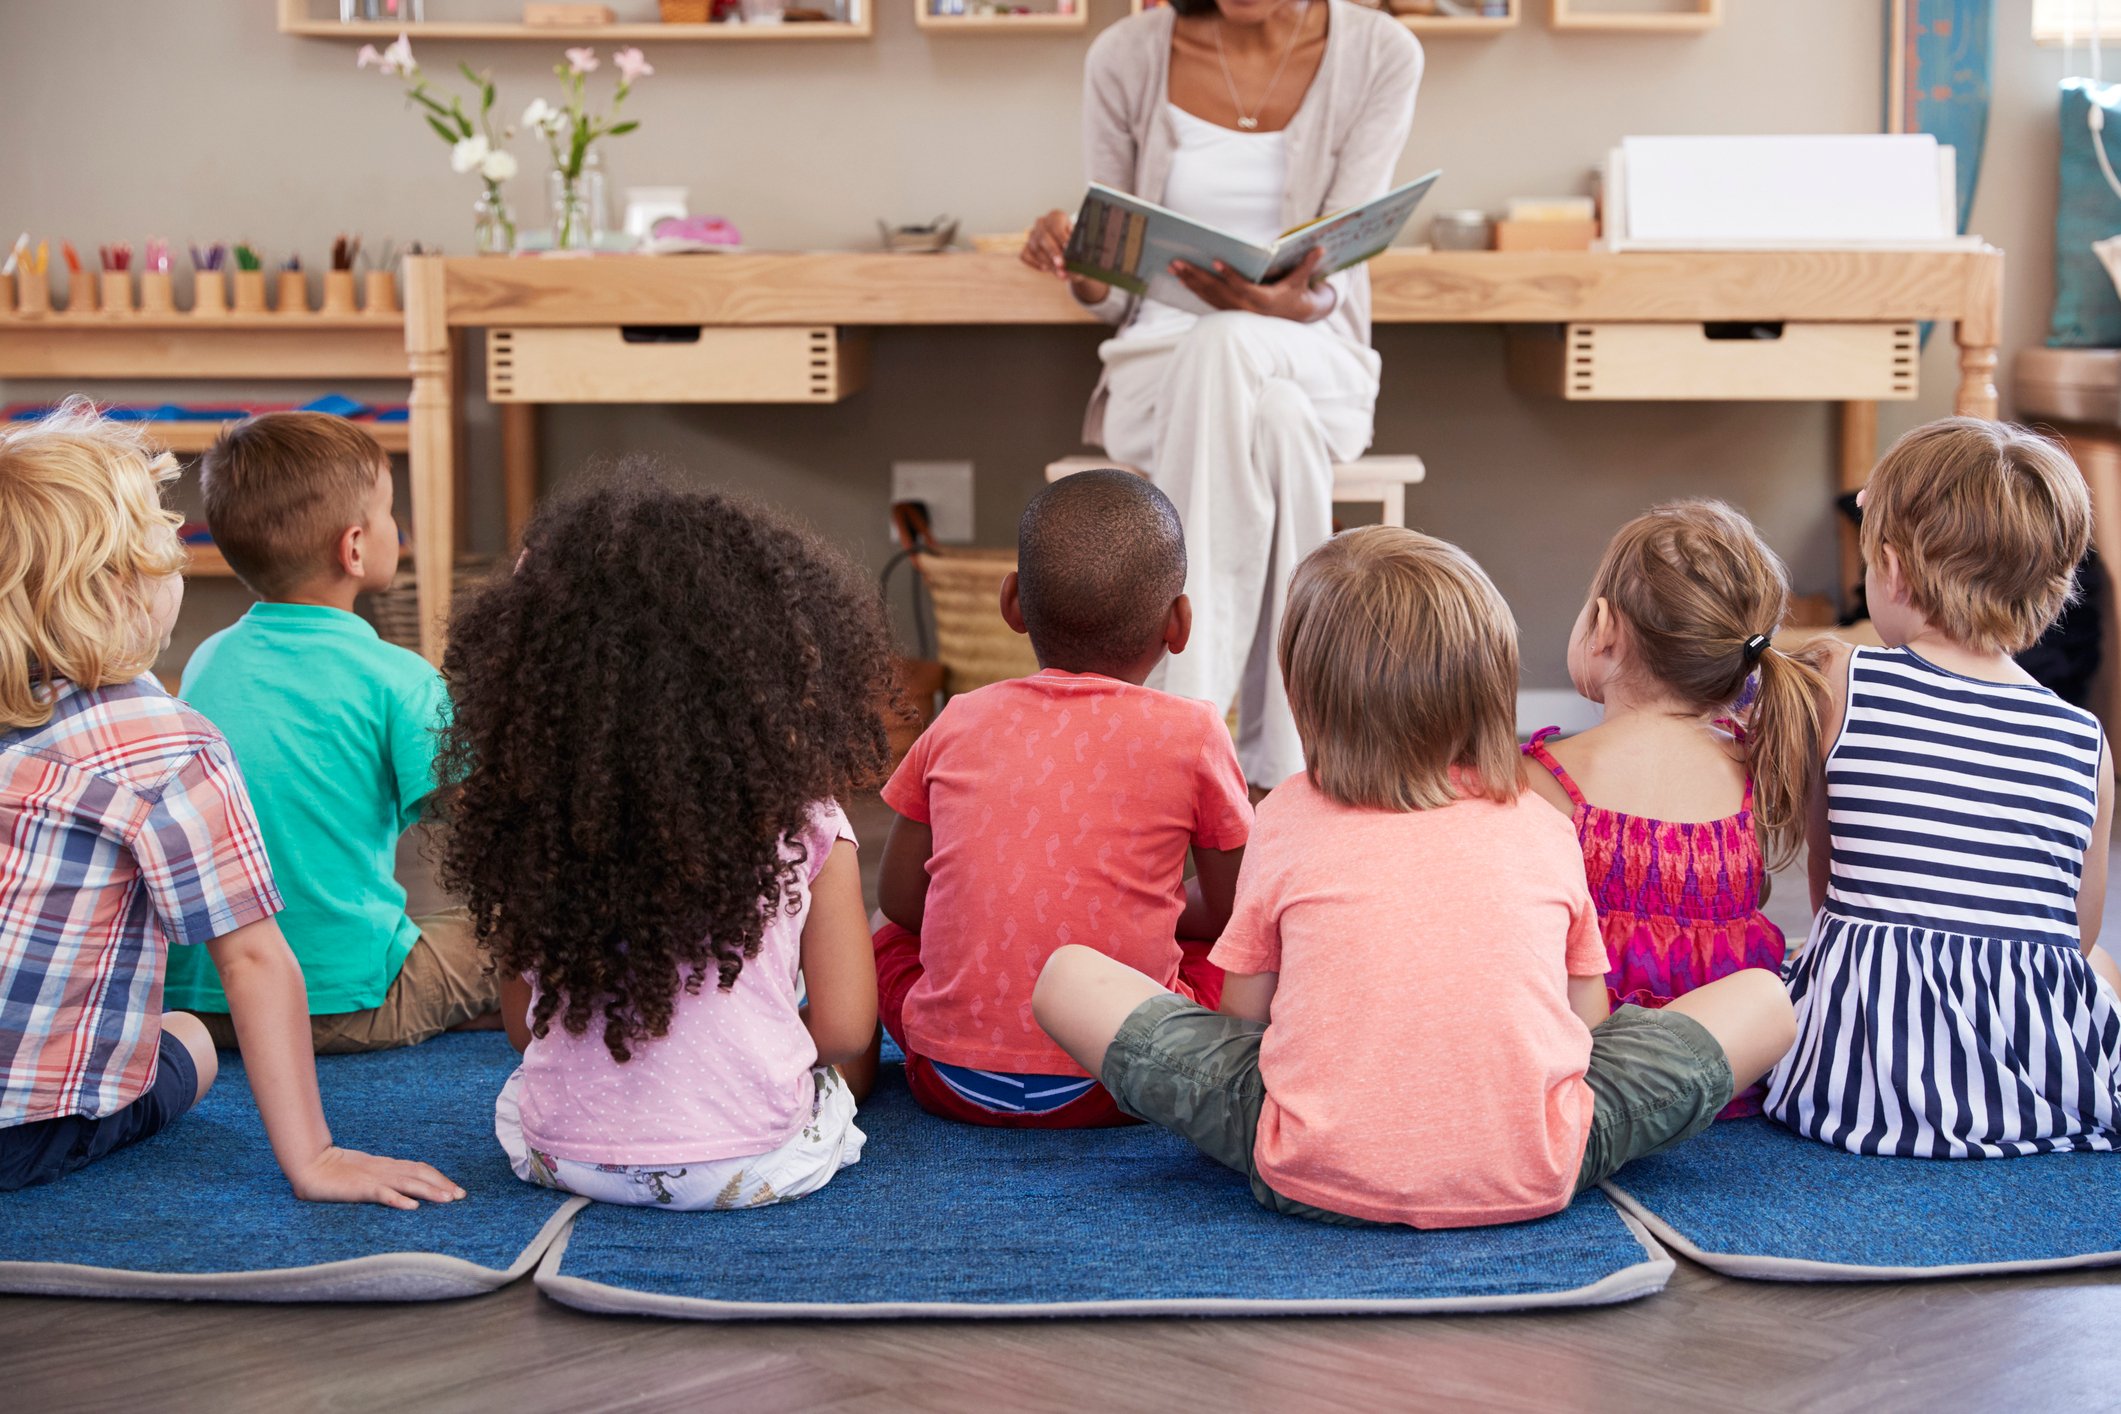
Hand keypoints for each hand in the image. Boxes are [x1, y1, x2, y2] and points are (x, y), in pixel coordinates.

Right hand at [288, 1145, 465, 1210]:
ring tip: (448, 1199)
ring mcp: (373, 1177)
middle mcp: (385, 1169)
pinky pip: (383, 1193)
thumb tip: (404, 1189)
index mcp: (387, 1165)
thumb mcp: (366, 1173)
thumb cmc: (337, 1171)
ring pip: (408, 1182)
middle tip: (461, 1196)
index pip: (420, 1169)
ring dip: (429, 1191)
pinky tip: (412, 1206)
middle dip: (442, 1184)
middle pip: (421, 1174)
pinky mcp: (360, 1187)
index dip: (439, 1178)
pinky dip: (399, 1199)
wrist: (311, 1165)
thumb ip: (384, 1179)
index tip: (456, 1189)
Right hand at [1021, 209, 1109, 304]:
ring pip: (1035, 247)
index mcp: (1056, 216)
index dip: (1061, 237)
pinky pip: (1026, 255)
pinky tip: (1046, 268)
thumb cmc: (1076, 245)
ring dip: (1047, 262)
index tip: (1068, 248)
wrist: (1069, 251)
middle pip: (1043, 236)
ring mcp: (1032, 235)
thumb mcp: (1082, 243)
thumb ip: (1081, 249)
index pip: (1056, 225)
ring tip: (1060, 273)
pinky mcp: (1026, 247)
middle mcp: (1042, 223)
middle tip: (1061, 264)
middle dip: (1053, 252)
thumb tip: (1081, 261)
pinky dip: (1036, 263)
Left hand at [1171, 247, 1334, 322]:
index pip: (1242, 287)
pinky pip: (1206, 300)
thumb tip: (1320, 248)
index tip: (1215, 261)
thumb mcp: (1301, 282)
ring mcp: (1233, 311)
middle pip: (1216, 291)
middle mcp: (1244, 308)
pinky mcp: (1227, 311)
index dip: (1229, 275)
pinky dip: (1193, 288)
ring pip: (1207, 296)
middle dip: (1195, 276)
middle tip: (1177, 261)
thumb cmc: (1294, 294)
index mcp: (1262, 301)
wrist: (1289, 319)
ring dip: (1188, 281)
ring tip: (1173, 266)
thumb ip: (1307, 265)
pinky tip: (1180, 277)